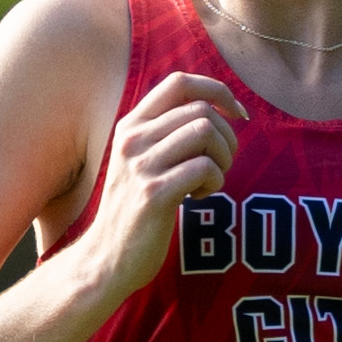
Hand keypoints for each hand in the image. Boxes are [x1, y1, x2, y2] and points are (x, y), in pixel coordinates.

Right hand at [73, 73, 245, 299]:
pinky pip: (205, 168)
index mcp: (130, 125)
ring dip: (223, 158)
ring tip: (211, 180)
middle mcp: (132, 139)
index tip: (236, 114)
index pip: (179, 82)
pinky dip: (214, 181)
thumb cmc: (133, 210)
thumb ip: (165, 133)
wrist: (105, 259)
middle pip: (201, 110)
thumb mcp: (139, 160)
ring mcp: (141, 166)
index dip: (217, 90)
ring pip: (206, 133)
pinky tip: (199, 197)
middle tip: (222, 164)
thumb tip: (214, 108)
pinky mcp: (154, 194)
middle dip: (227, 136)